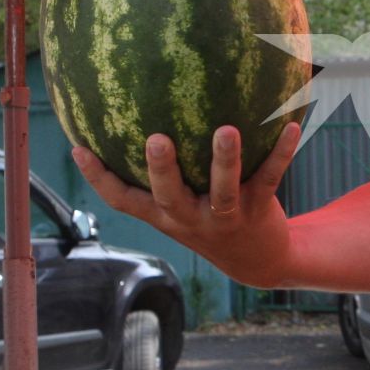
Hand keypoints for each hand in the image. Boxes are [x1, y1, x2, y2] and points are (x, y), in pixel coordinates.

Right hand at [70, 122, 301, 284]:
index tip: (78, 146)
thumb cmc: (208, 217)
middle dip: (161, 170)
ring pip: (222, 191)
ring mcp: (223, 218)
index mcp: (163, 215)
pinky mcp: (257, 211)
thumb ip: (163, 168)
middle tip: (155, 139)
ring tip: (227, 130)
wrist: (256, 261)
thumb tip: (140, 108)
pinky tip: (291, 125)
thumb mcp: (181, 200)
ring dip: (224, 160)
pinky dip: (280, 153)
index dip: (98, 178)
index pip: (123, 200)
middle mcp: (189, 218)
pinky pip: (269, 178)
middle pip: (169, 197)